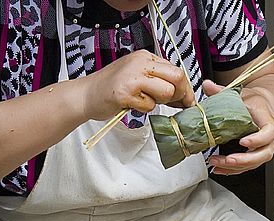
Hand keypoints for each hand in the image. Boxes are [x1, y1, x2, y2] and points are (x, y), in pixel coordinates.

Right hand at [79, 50, 194, 119]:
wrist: (86, 95)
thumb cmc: (112, 88)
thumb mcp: (138, 76)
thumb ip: (159, 81)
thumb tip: (184, 94)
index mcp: (145, 57)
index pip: (176, 70)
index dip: (186, 88)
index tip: (187, 100)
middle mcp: (140, 63)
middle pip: (177, 77)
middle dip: (180, 94)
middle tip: (174, 104)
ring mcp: (133, 77)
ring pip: (167, 91)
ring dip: (159, 102)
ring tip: (144, 101)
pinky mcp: (126, 92)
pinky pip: (149, 105)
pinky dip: (143, 109)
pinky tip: (131, 104)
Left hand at [202, 80, 273, 174]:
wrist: (264, 108)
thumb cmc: (254, 102)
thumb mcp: (240, 94)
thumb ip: (222, 91)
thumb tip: (206, 85)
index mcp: (268, 121)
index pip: (269, 133)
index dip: (257, 139)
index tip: (243, 142)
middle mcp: (269, 138)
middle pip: (263, 154)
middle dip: (245, 159)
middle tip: (229, 159)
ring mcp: (263, 148)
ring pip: (255, 163)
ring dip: (236, 167)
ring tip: (218, 164)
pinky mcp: (255, 156)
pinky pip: (247, 167)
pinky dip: (233, 170)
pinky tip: (220, 169)